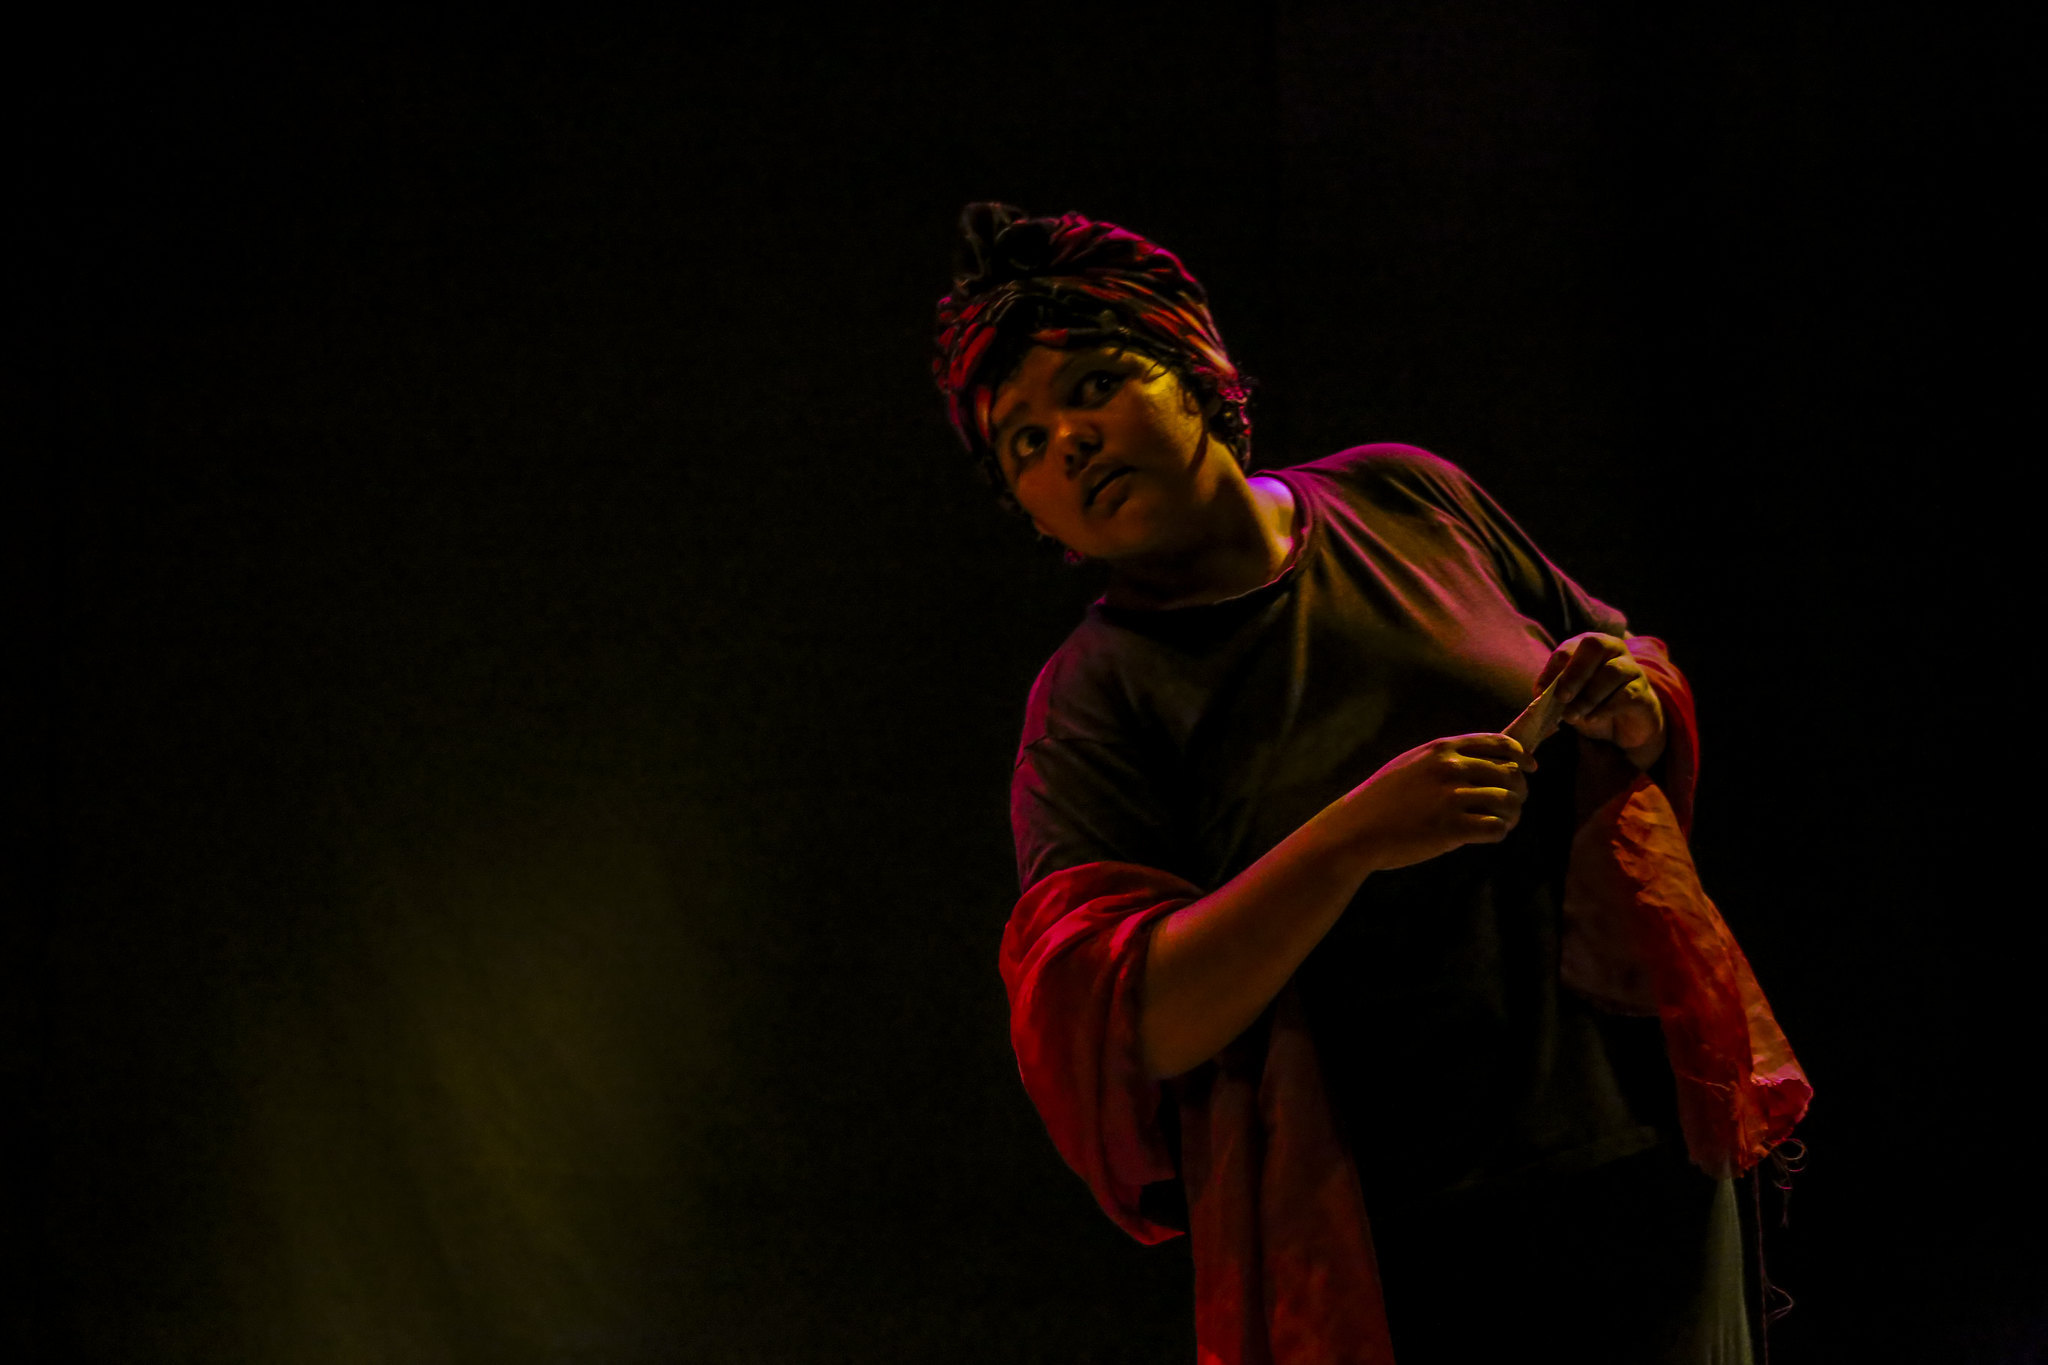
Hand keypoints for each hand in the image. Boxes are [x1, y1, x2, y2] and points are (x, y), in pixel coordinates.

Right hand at [1330, 733, 1529, 872]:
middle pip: (1510, 773)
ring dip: (1512, 814)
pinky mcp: (1451, 829)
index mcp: (1442, 749)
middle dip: (1520, 790)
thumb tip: (1486, 760)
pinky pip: (1496, 828)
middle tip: (1514, 804)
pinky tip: (1489, 835)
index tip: (1530, 768)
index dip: (1522, 756)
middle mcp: (1451, 768)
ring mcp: (1451, 798)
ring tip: (1504, 822)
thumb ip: (1445, 759)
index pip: (1499, 743)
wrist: (1355, 830)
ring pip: (1509, 802)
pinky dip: (1499, 832)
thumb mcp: (1412, 764)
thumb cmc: (1382, 799)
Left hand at [1535, 632, 1665, 765]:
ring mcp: (1631, 668)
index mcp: (1588, 647)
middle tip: (1561, 697)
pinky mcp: (1643, 691)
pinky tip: (1591, 719)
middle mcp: (1612, 649)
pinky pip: (1626, 694)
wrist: (1624, 725)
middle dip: (1574, 672)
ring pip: (1612, 671)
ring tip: (1572, 715)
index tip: (1541, 692)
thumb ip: (1554, 692)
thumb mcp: (1569, 697)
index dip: (1552, 669)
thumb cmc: (1591, 703)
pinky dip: (1605, 708)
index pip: (1568, 649)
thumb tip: (1539, 697)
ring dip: (1588, 696)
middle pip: (1594, 646)